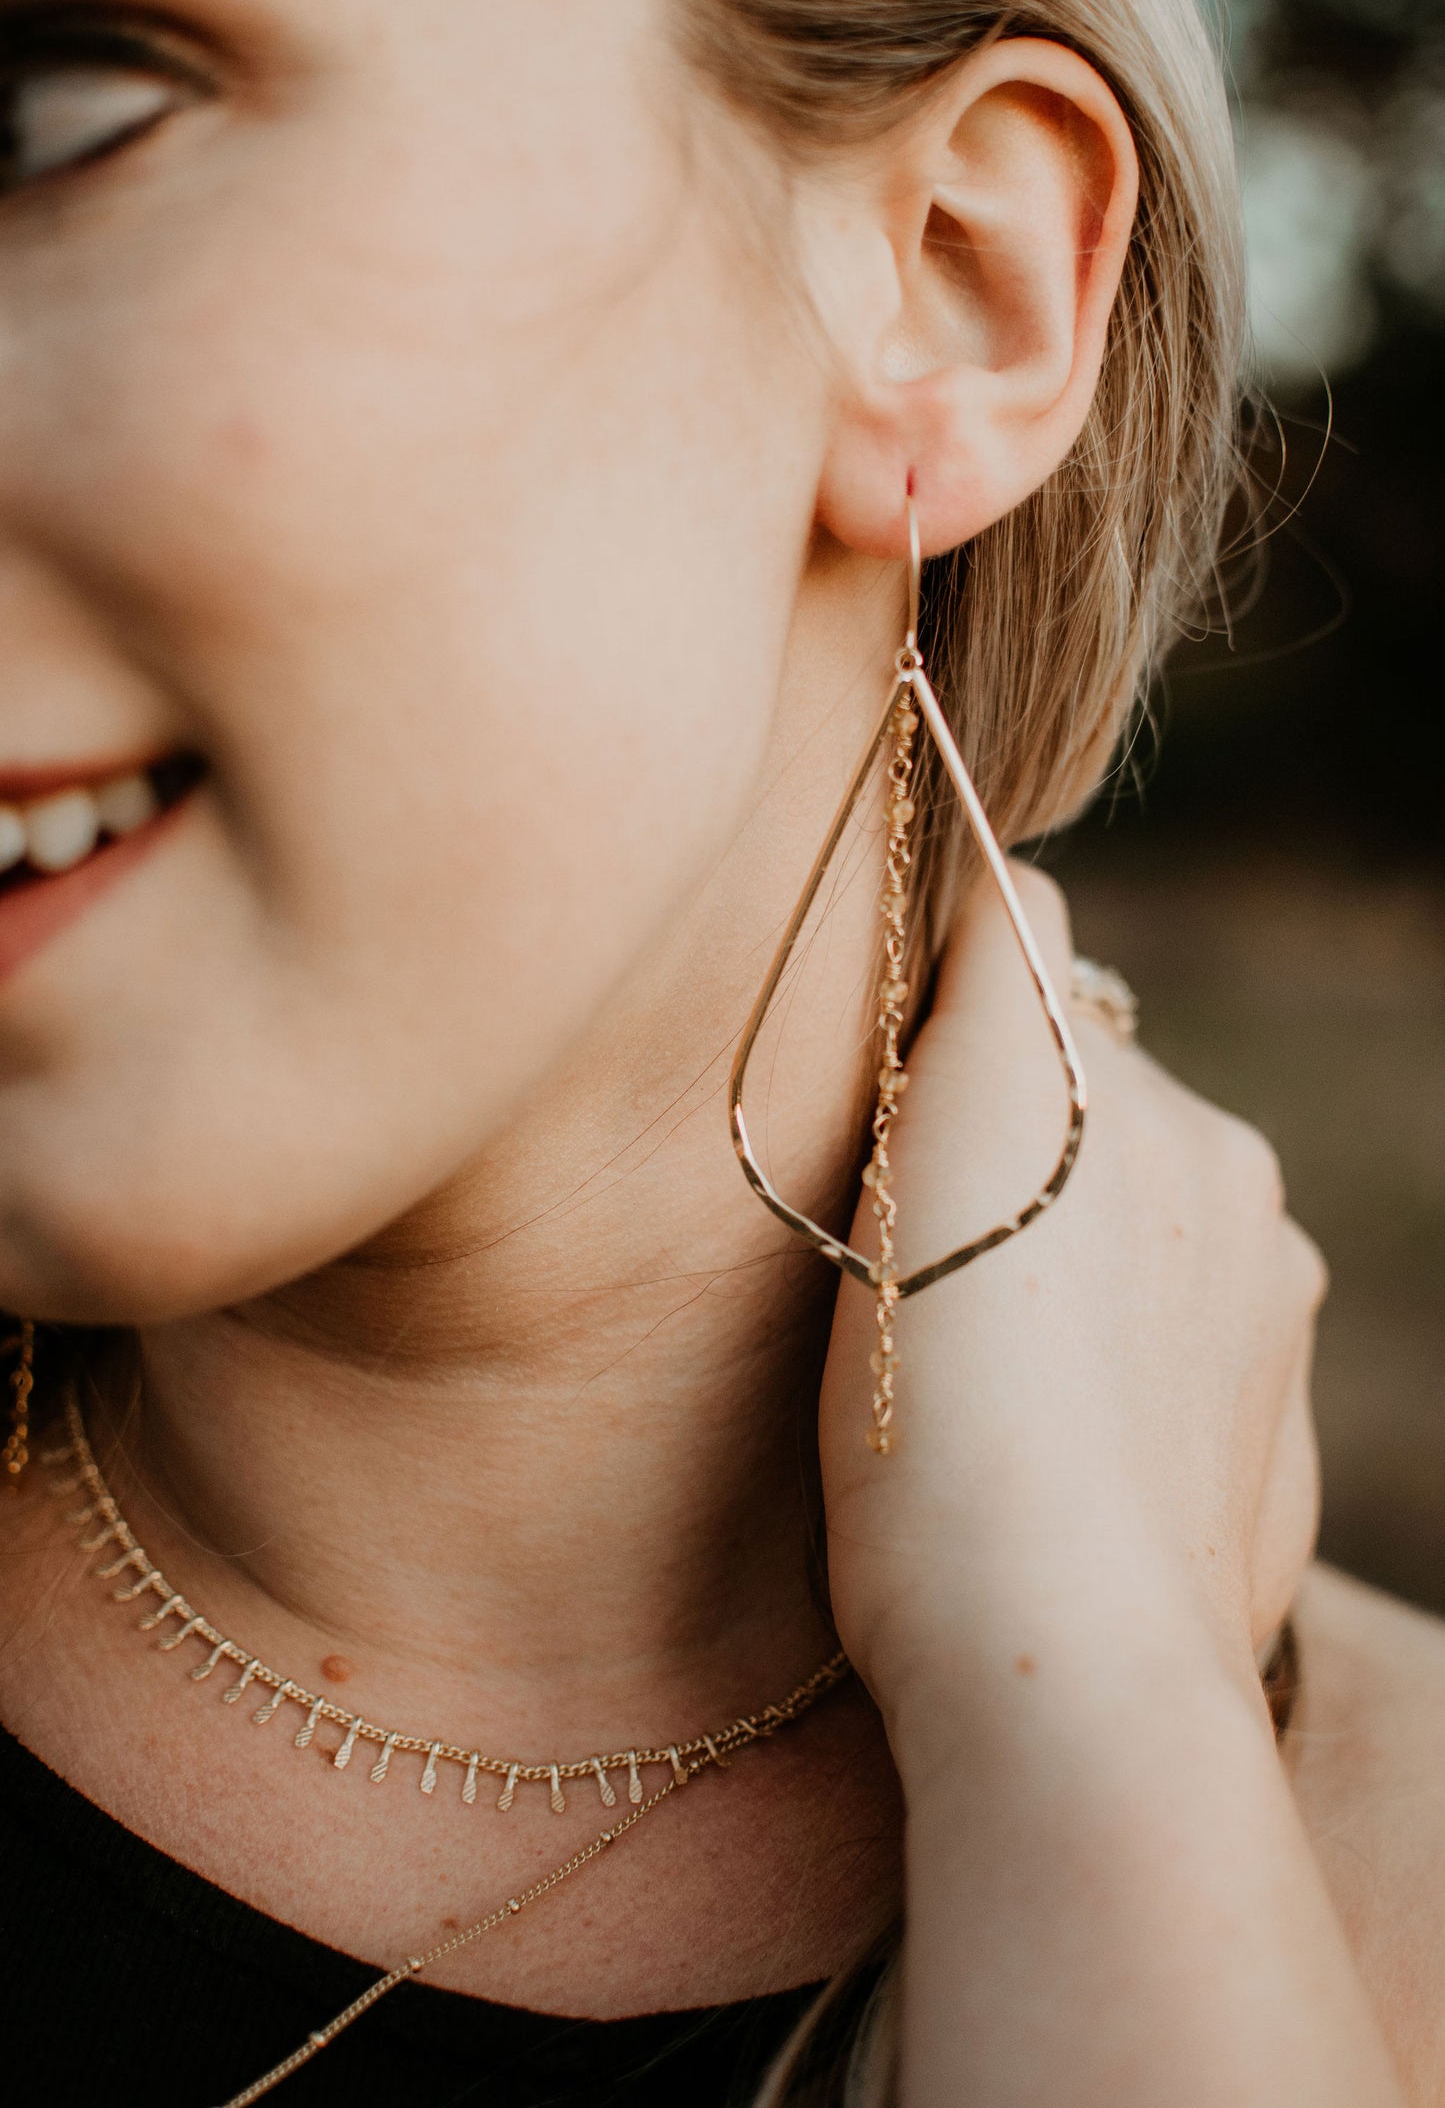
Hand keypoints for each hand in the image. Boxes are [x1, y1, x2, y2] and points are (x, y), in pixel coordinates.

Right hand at [819, 866, 1323, 1721]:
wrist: (1050, 1663)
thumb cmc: (953, 1397)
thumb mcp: (957, 1123)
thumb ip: (1005, 965)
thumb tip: (1020, 879)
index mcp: (1190, 1142)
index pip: (1060, 1034)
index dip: (957, 1070)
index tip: (889, 1146)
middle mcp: (1259, 1240)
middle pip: (1107, 1154)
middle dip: (1021, 1182)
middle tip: (906, 1275)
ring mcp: (1268, 1383)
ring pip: (1144, 1284)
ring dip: (1068, 1299)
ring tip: (962, 1388)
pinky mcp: (1259, 1508)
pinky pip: (1168, 1415)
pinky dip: (1111, 1417)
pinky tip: (1036, 1475)